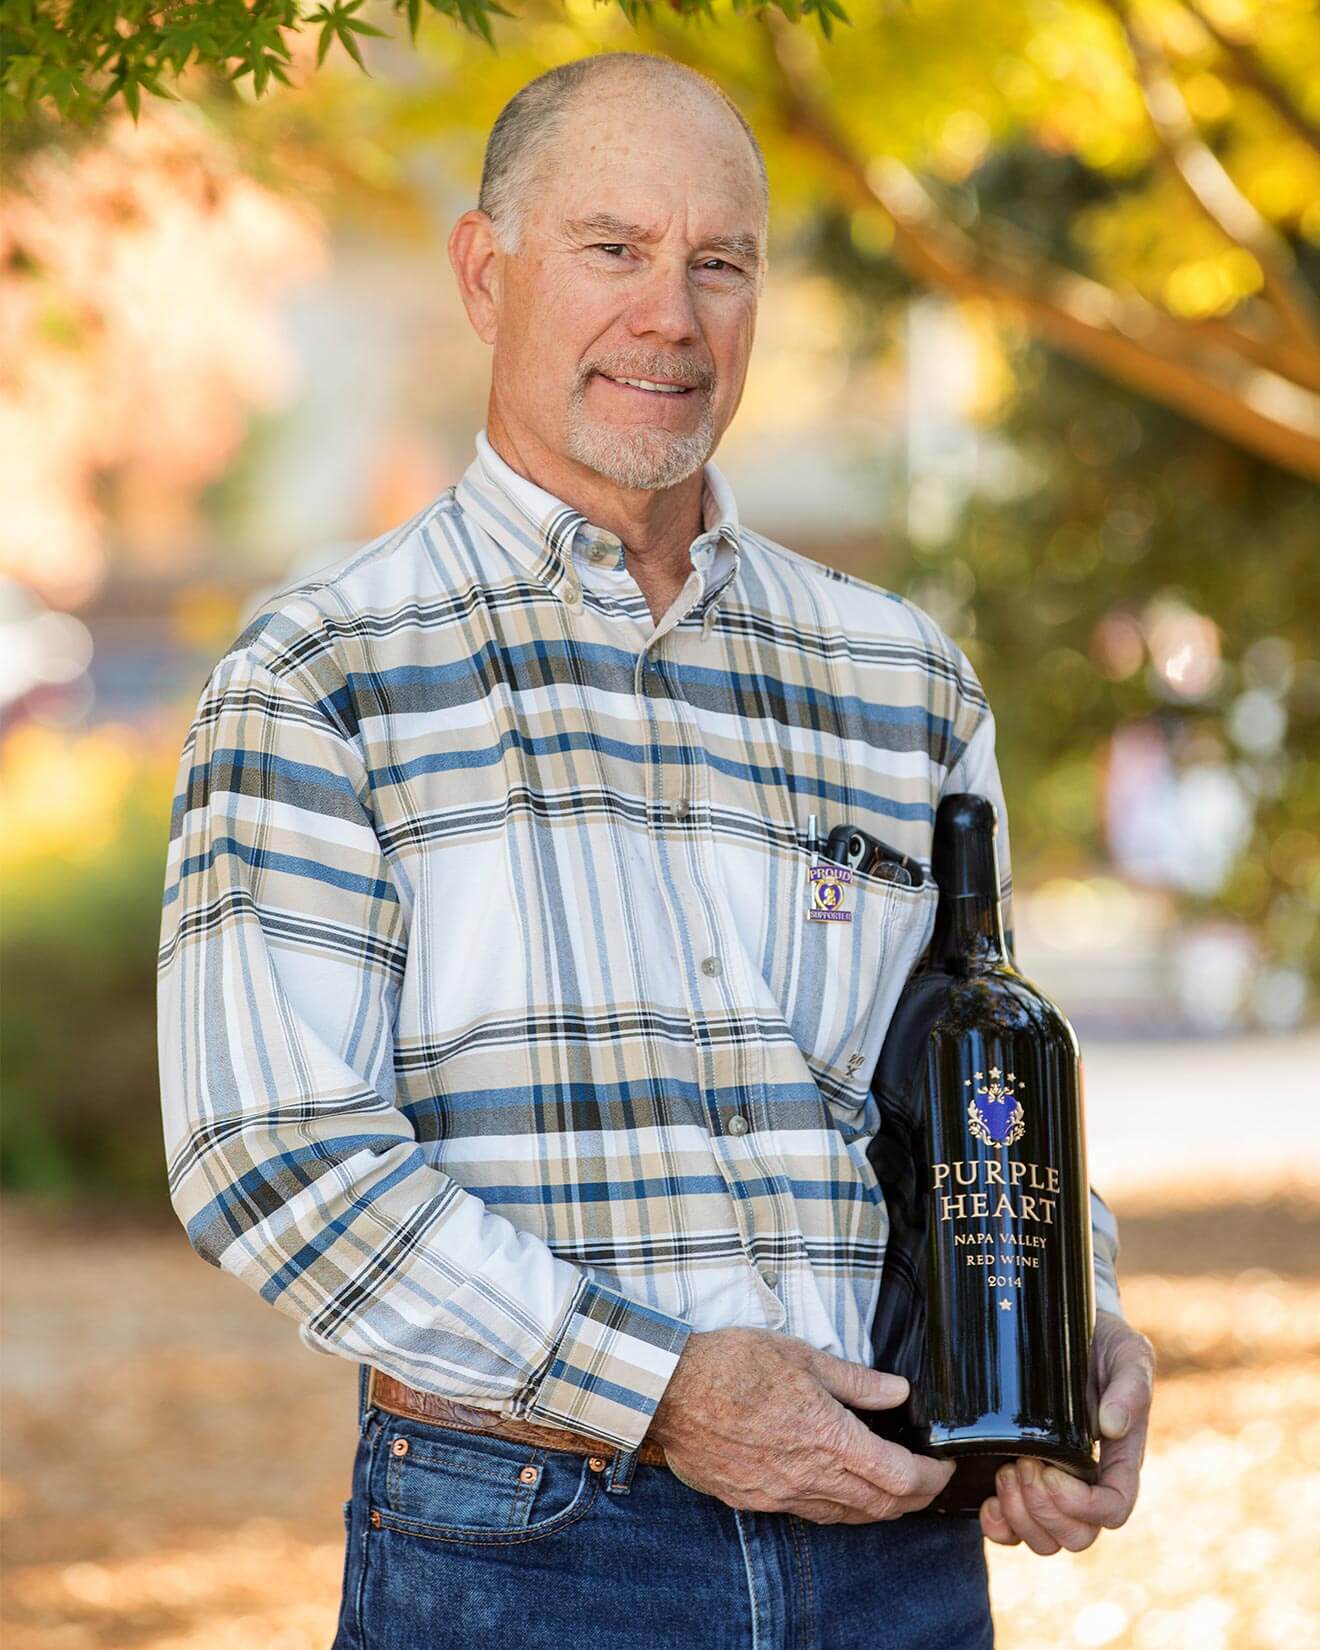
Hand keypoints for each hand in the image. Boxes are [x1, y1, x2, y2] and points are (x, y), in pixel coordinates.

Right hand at [646, 1325, 954, 1524]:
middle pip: (880, 1506)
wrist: (669, 1391)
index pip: (899, 1476)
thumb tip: (898, 1392)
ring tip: (892, 1491)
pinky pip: (808, 1513)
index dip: (930, 1478)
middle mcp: (810, 1477)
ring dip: (877, 1509)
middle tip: (928, 1483)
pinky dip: (836, 1508)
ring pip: (846, 1517)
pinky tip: (837, 1491)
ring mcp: (781, 1494)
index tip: (943, 1468)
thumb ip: (855, 1381)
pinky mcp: (755, 1500)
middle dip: (913, 1499)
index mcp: (829, 1439)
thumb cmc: (733, 1364)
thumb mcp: (802, 1356)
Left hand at [980, 1308, 1154, 1554]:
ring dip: (1021, 1516)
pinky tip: (988, 1500)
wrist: (1064, 1327)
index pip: (1112, 1511)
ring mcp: (1054, 1485)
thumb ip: (1130, 1386)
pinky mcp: (1022, 1479)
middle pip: (1076, 1536)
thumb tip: (1113, 1425)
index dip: (1081, 1506)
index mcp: (1118, 1460)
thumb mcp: (1126, 1353)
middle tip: (1023, 1462)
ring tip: (1007, 1469)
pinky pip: (1012, 1532)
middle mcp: (1087, 1482)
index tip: (1051, 1468)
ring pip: (1046, 1541)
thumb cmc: (1102, 1344)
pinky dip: (999, 1527)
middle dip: (1045, 1509)